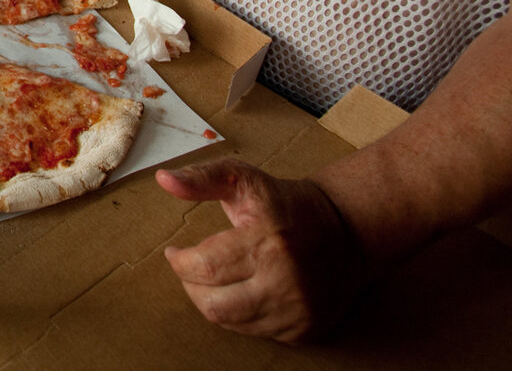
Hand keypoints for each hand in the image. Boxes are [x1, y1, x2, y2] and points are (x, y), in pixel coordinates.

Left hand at [157, 158, 365, 342]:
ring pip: (230, 321)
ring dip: (210, 301)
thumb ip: (203, 178)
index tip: (174, 253)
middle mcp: (285, 279)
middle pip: (213, 302)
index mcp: (268, 239)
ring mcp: (296, 309)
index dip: (180, 262)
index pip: (206, 266)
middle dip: (191, 285)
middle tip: (190, 268)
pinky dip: (237, 314)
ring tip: (211, 280)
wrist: (348, 232)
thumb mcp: (245, 180)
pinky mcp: (303, 329)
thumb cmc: (287, 204)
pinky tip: (240, 292)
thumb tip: (163, 179)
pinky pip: (253, 332)